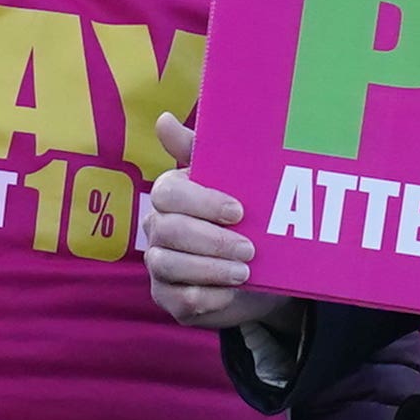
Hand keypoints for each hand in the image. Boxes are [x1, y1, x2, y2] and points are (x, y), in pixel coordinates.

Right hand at [138, 114, 287, 330]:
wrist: (262, 271)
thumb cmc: (243, 219)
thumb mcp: (232, 182)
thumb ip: (198, 151)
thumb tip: (163, 119)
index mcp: (170, 196)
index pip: (168, 193)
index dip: (202, 202)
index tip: (239, 211)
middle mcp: (157, 229)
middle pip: (168, 231)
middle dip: (211, 241)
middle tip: (249, 248)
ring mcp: (160, 265)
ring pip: (169, 265)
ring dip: (210, 269)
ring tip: (244, 272)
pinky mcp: (169, 298)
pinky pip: (179, 300)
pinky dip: (208, 297)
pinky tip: (230, 293)